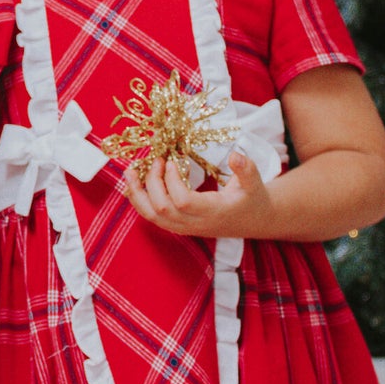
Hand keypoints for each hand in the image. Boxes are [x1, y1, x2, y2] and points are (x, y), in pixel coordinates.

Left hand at [123, 149, 271, 239]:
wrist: (252, 220)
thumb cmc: (252, 198)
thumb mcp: (255, 182)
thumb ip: (246, 169)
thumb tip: (235, 155)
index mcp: (213, 212)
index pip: (183, 202)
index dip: (172, 181)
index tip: (172, 161)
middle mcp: (196, 223)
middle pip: (163, 209)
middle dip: (153, 182)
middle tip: (157, 160)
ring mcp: (185, 228)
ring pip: (152, 217)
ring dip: (138, 193)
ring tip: (129, 171)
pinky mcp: (178, 226)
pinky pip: (153, 218)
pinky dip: (140, 201)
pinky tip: (134, 185)